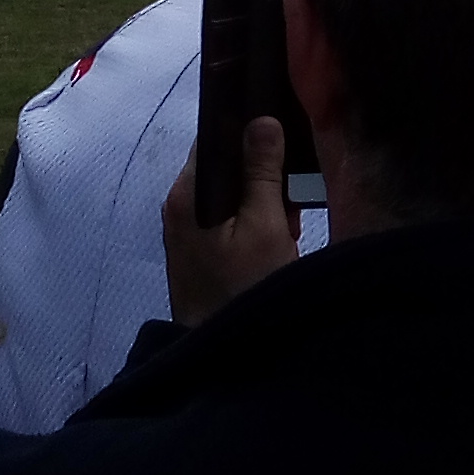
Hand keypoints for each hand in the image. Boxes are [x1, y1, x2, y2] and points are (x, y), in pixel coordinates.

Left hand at [162, 118, 298, 324]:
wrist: (223, 355)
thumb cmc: (245, 286)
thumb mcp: (265, 225)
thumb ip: (262, 171)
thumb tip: (261, 119)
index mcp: (188, 193)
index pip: (214, 136)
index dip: (249, 126)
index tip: (286, 126)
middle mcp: (179, 205)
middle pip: (224, 164)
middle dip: (263, 170)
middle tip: (294, 192)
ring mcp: (187, 230)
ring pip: (231, 192)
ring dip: (263, 198)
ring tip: (290, 221)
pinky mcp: (198, 250)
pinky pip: (229, 217)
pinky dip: (255, 220)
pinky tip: (279, 239)